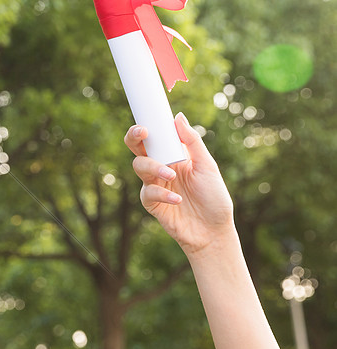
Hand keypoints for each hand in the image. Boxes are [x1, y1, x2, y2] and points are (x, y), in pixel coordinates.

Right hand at [124, 113, 234, 255]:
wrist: (214, 232)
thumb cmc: (214, 198)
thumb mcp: (207, 166)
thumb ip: (192, 142)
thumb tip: (178, 117)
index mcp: (173, 155)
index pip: (155, 136)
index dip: (146, 126)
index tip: (148, 122)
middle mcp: (160, 167)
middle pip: (137, 147)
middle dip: (135, 137)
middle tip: (143, 133)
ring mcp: (154, 184)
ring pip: (139, 166)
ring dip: (153, 167)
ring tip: (172, 175)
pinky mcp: (151, 203)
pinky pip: (147, 192)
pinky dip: (162, 194)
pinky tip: (178, 200)